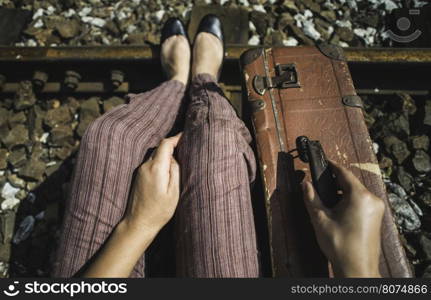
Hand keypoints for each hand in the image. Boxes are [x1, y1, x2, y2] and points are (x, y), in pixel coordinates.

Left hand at [123, 133, 181, 233]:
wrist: (138, 223)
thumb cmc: (159, 211)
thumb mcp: (174, 192)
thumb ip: (175, 171)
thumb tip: (175, 158)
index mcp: (156, 168)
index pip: (165, 144)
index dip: (176, 138)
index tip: (186, 135)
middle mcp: (146, 166)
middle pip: (159, 148)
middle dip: (172, 145)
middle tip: (185, 146)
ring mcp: (140, 171)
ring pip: (155, 155)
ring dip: (166, 154)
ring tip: (179, 159)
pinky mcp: (138, 176)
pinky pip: (150, 163)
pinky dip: (160, 161)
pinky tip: (167, 170)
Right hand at [302, 160, 384, 277]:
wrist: (357, 268)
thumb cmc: (341, 246)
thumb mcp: (320, 219)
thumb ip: (311, 198)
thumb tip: (305, 184)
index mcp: (359, 197)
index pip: (344, 173)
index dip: (332, 166)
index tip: (324, 161)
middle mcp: (372, 200)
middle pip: (351, 182)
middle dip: (335, 182)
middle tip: (320, 184)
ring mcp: (376, 209)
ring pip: (357, 192)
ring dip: (342, 192)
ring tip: (327, 200)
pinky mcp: (376, 217)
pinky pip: (362, 201)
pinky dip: (350, 201)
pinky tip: (338, 209)